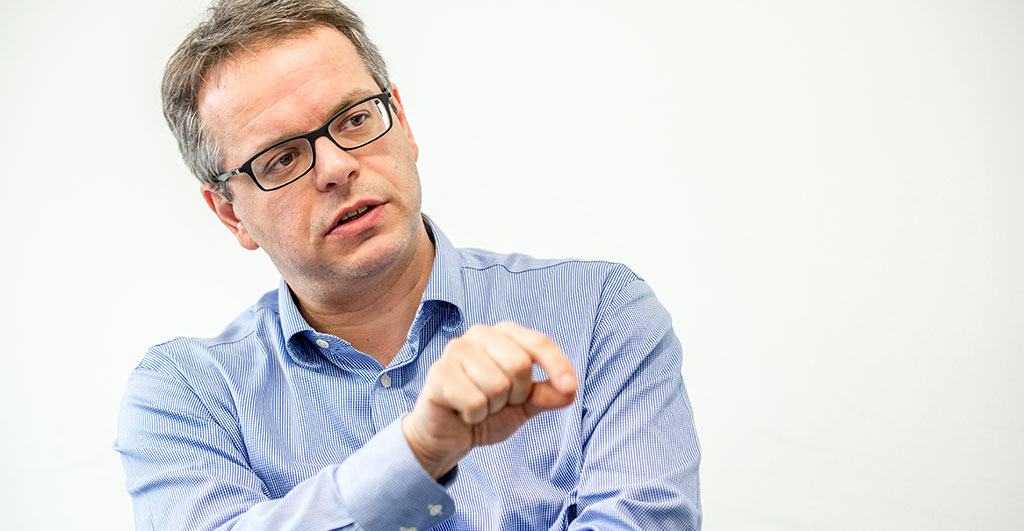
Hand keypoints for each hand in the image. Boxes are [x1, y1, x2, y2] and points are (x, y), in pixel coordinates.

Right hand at [401, 321, 577, 478]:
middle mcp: (479, 334)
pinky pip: (474, 401)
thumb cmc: (487, 411)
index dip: (558, 365)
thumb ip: (547, 395)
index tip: (570, 387)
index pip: (539, 343)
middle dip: (516, 395)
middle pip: (519, 364)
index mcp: (504, 334)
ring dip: (492, 408)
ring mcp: (456, 351)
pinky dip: (474, 416)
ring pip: (496, 386)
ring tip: (480, 406)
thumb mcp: (524, 406)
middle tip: (499, 402)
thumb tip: (570, 390)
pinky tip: (463, 413)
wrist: (449, 435)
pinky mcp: (438, 374)